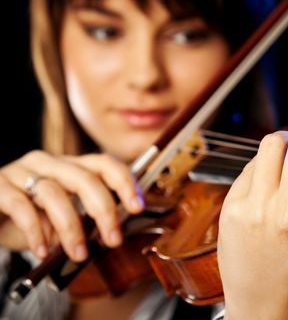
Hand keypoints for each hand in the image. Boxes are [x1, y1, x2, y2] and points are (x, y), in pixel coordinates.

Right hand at [0, 151, 143, 260]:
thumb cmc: (24, 220)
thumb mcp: (58, 220)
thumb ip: (82, 221)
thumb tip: (108, 233)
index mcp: (70, 166)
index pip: (105, 164)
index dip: (125, 182)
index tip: (137, 207)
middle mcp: (48, 163)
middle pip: (85, 178)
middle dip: (105, 210)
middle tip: (113, 239)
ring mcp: (20, 171)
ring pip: (54, 194)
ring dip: (71, 228)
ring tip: (78, 254)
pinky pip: (21, 206)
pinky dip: (36, 231)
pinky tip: (43, 250)